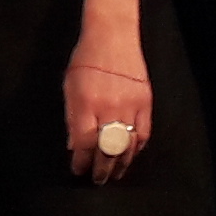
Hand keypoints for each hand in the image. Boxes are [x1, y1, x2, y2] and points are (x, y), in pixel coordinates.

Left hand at [65, 53, 153, 183]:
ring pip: (128, 145)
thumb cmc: (85, 59)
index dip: (81, 160)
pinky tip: (130, 155)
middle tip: (98, 180)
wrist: (112, 36)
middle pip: (107, 149)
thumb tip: (74, 145)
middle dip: (101, 169)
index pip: (84, 142)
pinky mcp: (146, 103)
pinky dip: (137, 147)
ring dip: (121, 163)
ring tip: (115, 174)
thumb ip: (72, 117)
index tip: (78, 169)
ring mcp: (130, 106)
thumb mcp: (69, 85)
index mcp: (86, 103)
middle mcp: (109, 108)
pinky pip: (143, 133)